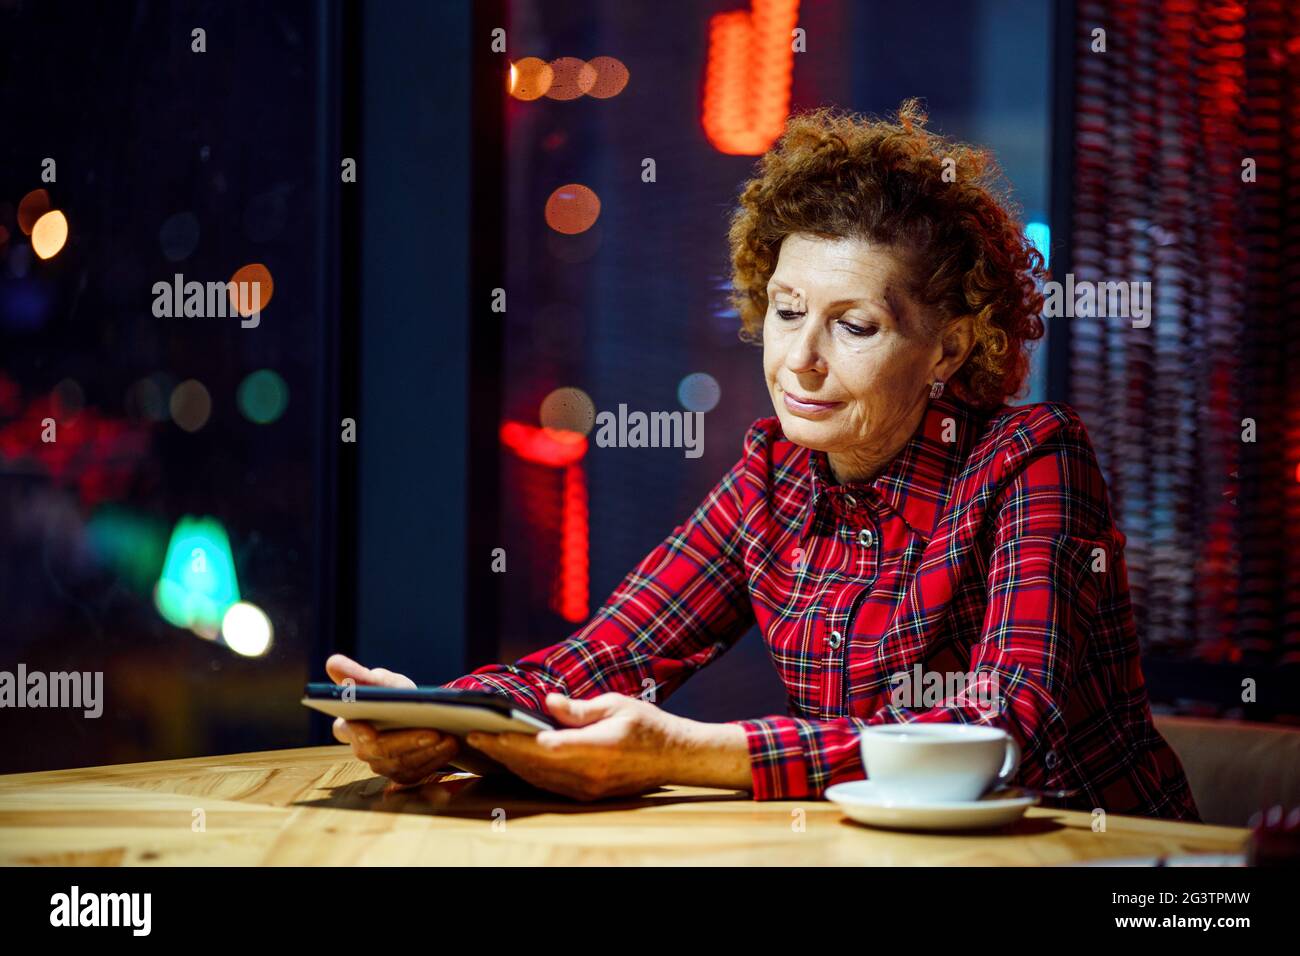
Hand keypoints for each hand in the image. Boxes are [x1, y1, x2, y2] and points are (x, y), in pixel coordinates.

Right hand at [324, 653, 461, 785]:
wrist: (420, 714)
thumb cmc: (394, 695)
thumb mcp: (382, 682)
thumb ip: (359, 676)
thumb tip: (333, 663)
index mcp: (348, 726)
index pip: (347, 731)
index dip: (359, 732)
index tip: (371, 729)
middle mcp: (362, 750)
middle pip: (381, 751)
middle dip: (408, 742)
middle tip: (434, 732)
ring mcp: (382, 766)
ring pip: (402, 764)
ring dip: (428, 752)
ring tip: (450, 739)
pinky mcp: (402, 775)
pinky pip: (418, 773)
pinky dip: (436, 761)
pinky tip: (451, 748)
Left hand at [464, 692, 688, 800]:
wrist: (674, 757)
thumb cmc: (647, 725)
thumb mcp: (616, 704)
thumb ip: (579, 708)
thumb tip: (548, 702)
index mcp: (596, 748)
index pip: (543, 747)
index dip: (512, 741)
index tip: (487, 732)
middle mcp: (588, 775)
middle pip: (533, 766)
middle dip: (500, 752)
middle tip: (472, 738)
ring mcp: (587, 789)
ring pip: (537, 778)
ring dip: (509, 763)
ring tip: (484, 747)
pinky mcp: (587, 794)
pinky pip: (548, 784)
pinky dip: (526, 772)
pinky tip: (511, 760)